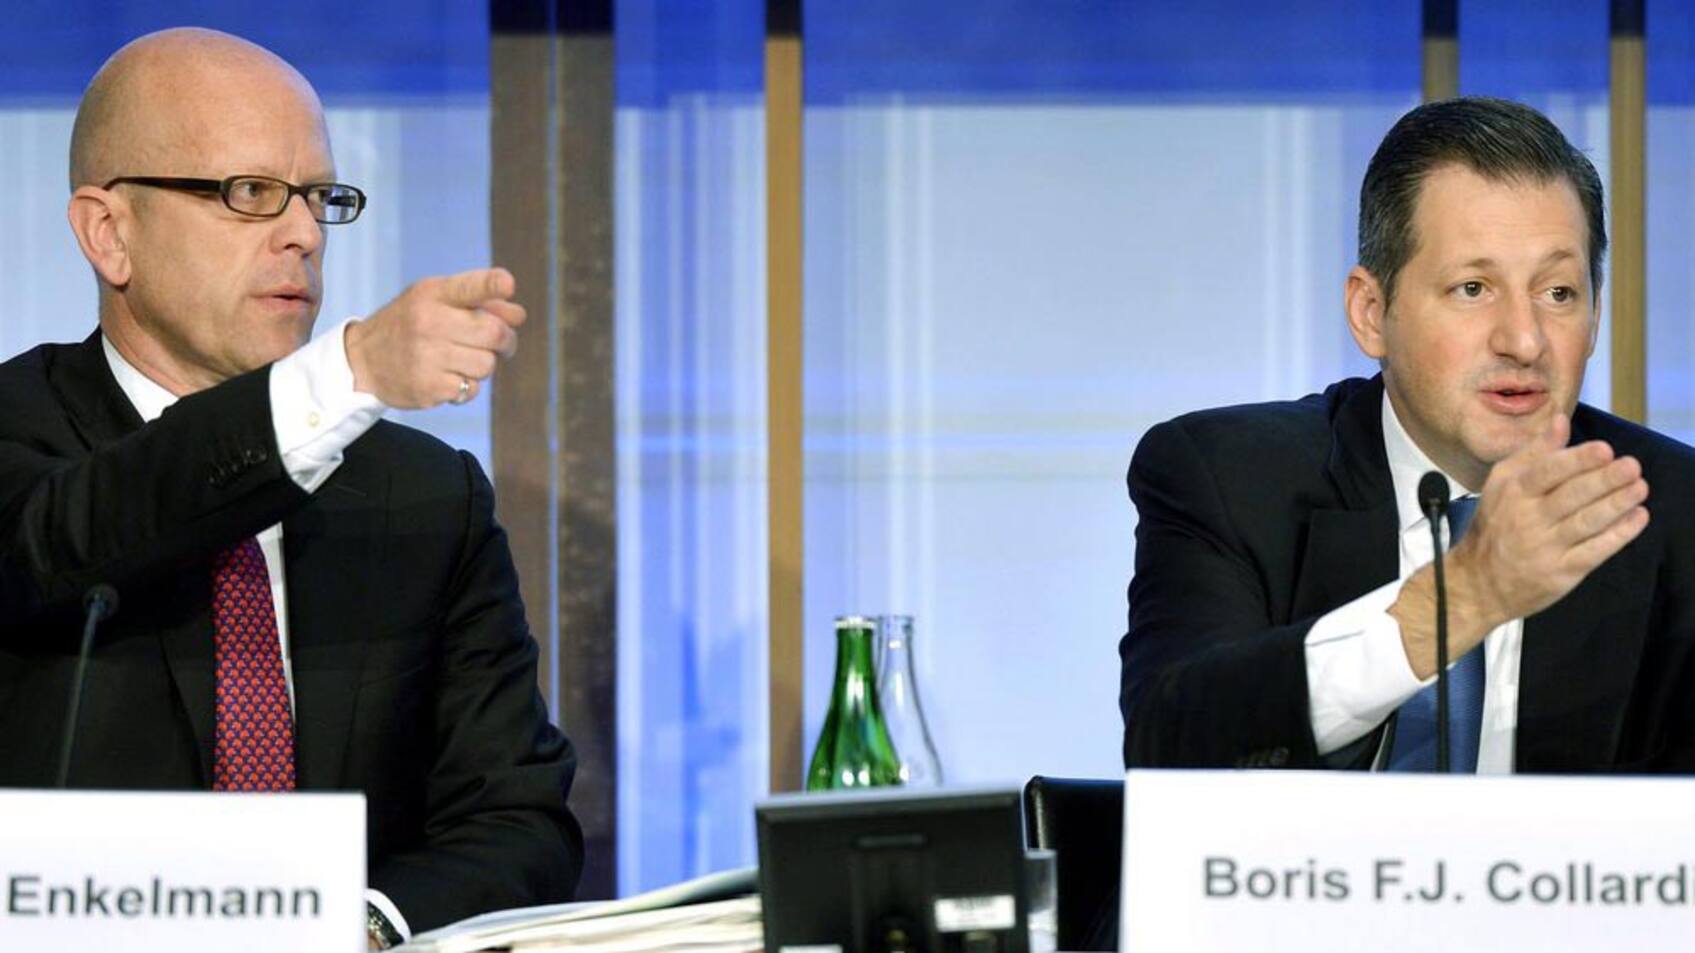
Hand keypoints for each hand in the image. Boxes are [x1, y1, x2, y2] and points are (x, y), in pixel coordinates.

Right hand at [344, 267, 526, 408]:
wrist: (363, 361)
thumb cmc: (410, 324)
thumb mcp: (434, 300)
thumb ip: (478, 300)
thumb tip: (519, 315)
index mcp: (432, 294)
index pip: (468, 287)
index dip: (492, 285)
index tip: (508, 285)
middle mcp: (428, 322)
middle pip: (494, 333)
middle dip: (507, 340)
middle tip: (502, 343)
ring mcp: (427, 356)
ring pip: (487, 364)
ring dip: (484, 364)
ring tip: (462, 359)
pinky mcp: (428, 387)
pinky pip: (473, 388)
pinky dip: (468, 385)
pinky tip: (448, 376)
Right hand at [1392, 413, 1648, 677]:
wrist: (1478, 582)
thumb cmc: (1496, 525)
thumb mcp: (1502, 484)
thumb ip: (1534, 453)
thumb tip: (1561, 421)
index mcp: (1512, 493)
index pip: (1547, 472)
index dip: (1578, 460)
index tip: (1605, 450)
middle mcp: (1526, 519)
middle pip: (1572, 496)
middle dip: (1605, 480)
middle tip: (1632, 466)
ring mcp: (1544, 548)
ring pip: (1587, 522)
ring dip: (1617, 504)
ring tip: (1640, 487)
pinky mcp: (1561, 573)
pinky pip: (1594, 551)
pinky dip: (1618, 534)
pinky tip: (1637, 517)